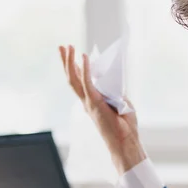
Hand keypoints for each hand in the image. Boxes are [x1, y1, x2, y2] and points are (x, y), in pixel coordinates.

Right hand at [59, 45, 145, 173]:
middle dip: (66, 61)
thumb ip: (113, 90)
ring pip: (74, 79)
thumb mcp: (120, 102)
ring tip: (68, 47)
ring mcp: (89, 102)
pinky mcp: (94, 102)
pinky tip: (83, 56)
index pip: (81, 81)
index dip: (77, 67)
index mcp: (92, 102)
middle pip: (72, 78)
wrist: (125, 141)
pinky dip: (85, 69)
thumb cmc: (125, 126)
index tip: (75, 54)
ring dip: (70, 62)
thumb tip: (111, 78)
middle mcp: (86, 101)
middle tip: (63, 46)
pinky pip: (87, 82)